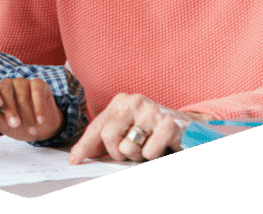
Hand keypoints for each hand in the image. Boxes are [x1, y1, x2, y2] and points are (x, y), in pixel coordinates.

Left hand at [0, 78, 62, 141]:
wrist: (42, 128)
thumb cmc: (20, 126)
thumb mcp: (7, 127)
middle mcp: (9, 85)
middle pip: (6, 91)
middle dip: (11, 109)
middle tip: (15, 124)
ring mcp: (23, 82)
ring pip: (22, 96)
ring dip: (27, 115)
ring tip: (32, 130)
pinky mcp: (38, 84)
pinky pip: (37, 92)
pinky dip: (39, 107)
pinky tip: (40, 119)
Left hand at [68, 93, 212, 163]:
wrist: (188, 126)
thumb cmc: (152, 131)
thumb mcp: (126, 130)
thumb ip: (105, 139)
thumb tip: (80, 155)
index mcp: (120, 102)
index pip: (96, 126)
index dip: (84, 146)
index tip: (74, 161)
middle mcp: (134, 101)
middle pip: (108, 136)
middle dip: (117, 153)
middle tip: (131, 153)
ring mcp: (152, 110)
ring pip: (128, 146)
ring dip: (136, 156)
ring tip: (146, 148)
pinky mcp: (169, 123)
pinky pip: (149, 151)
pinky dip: (152, 156)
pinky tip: (160, 147)